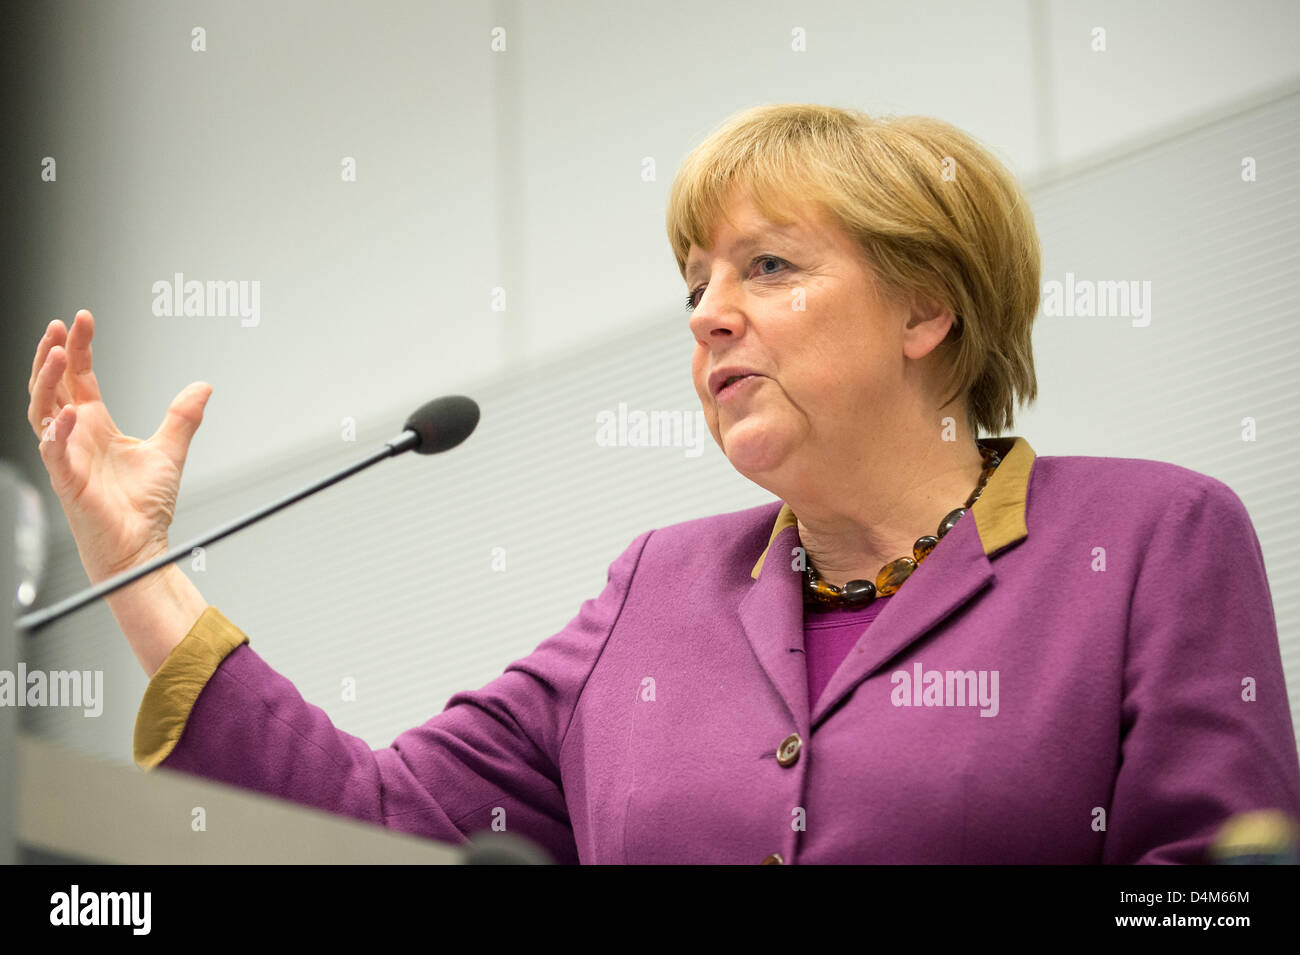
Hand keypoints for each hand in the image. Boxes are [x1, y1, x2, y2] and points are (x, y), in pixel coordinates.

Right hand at [26, 309, 212, 585]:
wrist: (141, 547)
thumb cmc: (144, 506)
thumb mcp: (169, 450)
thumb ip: (183, 416)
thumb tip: (203, 385)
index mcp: (94, 425)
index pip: (78, 377)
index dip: (79, 347)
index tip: (82, 318)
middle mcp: (75, 437)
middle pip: (51, 386)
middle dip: (52, 354)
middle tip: (59, 325)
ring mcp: (67, 457)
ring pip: (41, 411)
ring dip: (46, 381)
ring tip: (58, 352)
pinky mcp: (68, 482)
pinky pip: (53, 452)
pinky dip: (58, 432)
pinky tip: (69, 413)